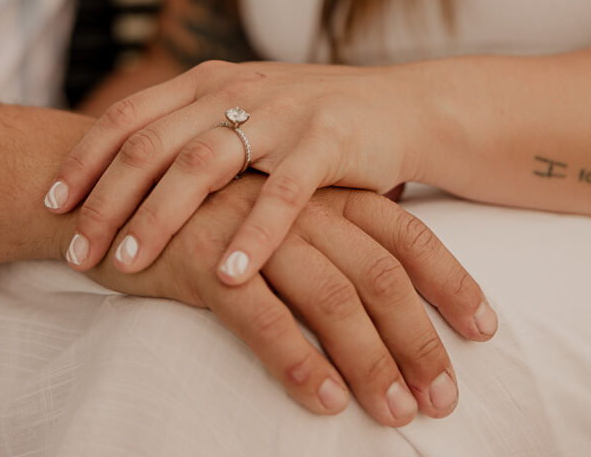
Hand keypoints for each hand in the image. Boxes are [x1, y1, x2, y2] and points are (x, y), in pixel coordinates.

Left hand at [46, 60, 422, 280]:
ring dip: (161, 217)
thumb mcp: (244, 111)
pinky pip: (284, 193)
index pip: (130, 117)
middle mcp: (238, 90)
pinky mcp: (327, 141)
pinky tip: (231, 274)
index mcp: (210, 82)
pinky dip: (254, 234)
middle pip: (154, 143)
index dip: (85, 159)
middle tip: (77, 251)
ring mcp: (282, 112)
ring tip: (129, 264)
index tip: (51, 203)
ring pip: (204, 163)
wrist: (400, 108)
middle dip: (107, 200)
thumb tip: (119, 172)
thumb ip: (191, 129)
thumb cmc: (310, 121)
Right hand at [67, 173, 496, 425]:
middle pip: (380, 272)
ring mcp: (252, 230)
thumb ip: (322, 224)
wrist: (106, 178)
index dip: (449, 280)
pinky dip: (297, 360)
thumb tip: (376, 268)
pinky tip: (321, 400)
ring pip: (331, 297)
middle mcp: (298, 205)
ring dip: (370, 360)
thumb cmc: (199, 203)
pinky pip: (262, 317)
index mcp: (320, 188)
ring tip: (395, 413)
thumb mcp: (270, 205)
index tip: (484, 330)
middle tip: (444, 398)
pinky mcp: (205, 259)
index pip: (404, 232)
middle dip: (419, 337)